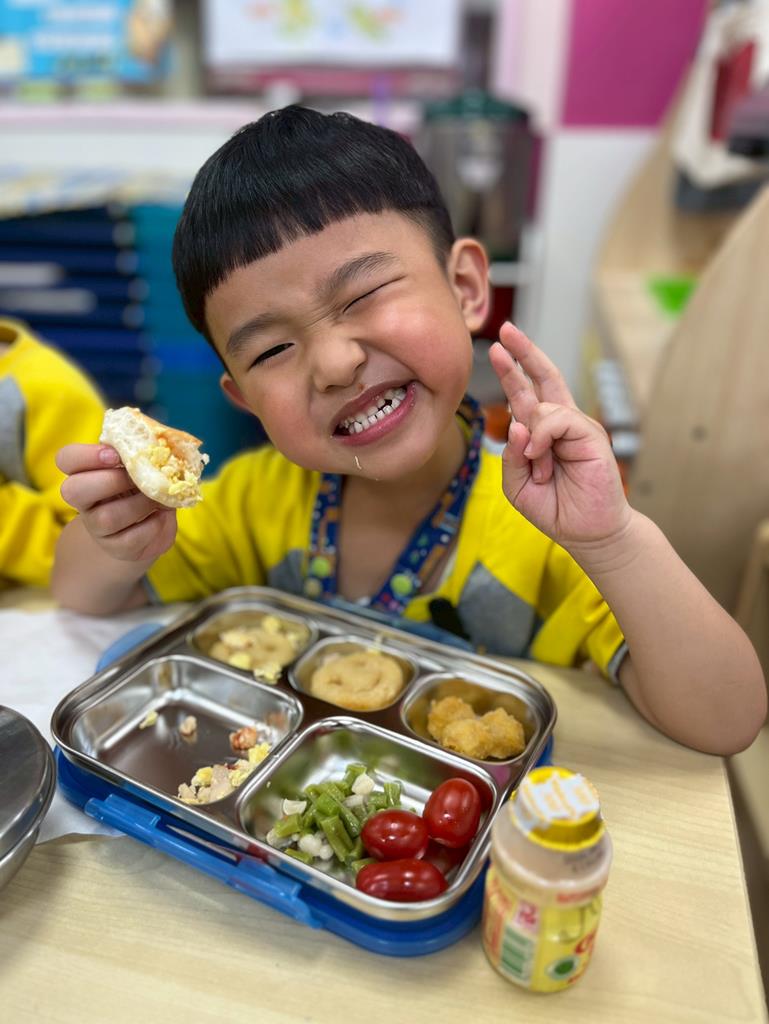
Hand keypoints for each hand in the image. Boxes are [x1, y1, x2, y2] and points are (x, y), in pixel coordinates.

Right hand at [56, 443, 176, 562]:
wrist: (151, 526)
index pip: (66, 459)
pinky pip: (131, 538)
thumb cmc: (144, 487)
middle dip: (109, 481)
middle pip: (74, 490)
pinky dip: (153, 525)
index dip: (85, 455)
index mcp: (86, 473)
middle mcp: (85, 501)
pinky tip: (161, 516)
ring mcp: (98, 527)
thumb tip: (159, 444)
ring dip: (139, 504)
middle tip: (136, 478)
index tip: (115, 455)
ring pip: (107, 517)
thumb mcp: (143, 467)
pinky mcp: (117, 548)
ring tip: (158, 498)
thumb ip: (144, 453)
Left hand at [488, 323, 630, 549]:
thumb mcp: (518, 484)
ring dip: (529, 437)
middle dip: (524, 352)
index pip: (527, 392)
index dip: (514, 370)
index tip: (500, 348)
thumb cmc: (555, 508)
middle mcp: (561, 423)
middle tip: (506, 330)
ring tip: (537, 465)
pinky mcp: (591, 434)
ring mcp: (577, 426)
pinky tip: (539, 457)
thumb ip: (510, 456)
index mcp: (543, 431)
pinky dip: (541, 436)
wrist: (587, 532)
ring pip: (542, 405)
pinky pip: (557, 419)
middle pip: (543, 377)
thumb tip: (517, 425)